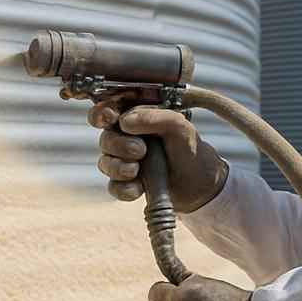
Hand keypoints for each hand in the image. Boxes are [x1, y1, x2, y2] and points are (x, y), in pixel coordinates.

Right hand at [89, 100, 228, 211]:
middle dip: (118, 145)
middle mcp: (125, 138)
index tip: (110, 118)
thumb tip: (124, 122)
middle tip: (140, 150)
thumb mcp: (179, 126)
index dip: (101, 114)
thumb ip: (154, 117)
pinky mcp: (126, 184)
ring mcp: (123, 162)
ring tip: (137, 171)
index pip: (107, 111)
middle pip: (105, 139)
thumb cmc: (188, 147)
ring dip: (119, 167)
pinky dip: (125, 189)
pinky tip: (138, 188)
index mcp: (135, 118)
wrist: (199, 182)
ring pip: (106, 163)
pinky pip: (114, 187)